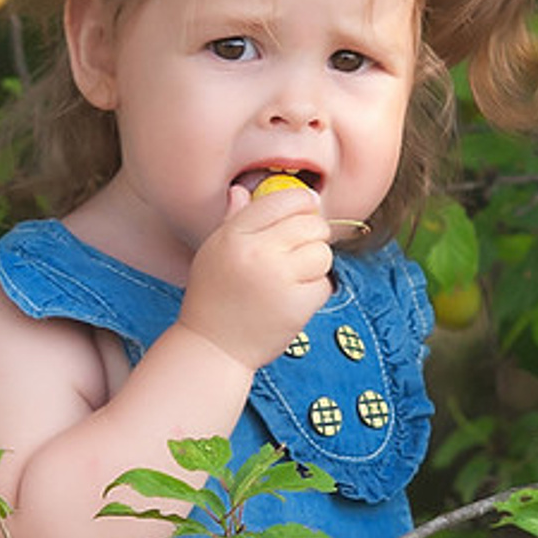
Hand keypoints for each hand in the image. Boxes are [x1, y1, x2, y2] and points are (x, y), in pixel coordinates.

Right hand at [178, 183, 332, 369]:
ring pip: (323, 253)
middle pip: (311, 224)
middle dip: (313, 234)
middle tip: (300, 250)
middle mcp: (257, 252)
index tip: (307, 209)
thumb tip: (243, 190)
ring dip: (315, 264)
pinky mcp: (297, 305)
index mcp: (234, 235)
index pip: (284, 200)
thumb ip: (234, 219)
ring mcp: (278, 279)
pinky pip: (324, 284)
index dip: (303, 202)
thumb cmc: (213, 297)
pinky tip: (293, 298)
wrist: (213, 347)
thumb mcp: (214, 251)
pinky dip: (315, 291)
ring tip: (294, 277)